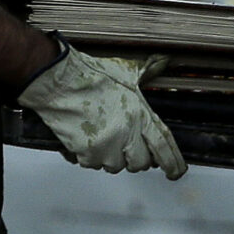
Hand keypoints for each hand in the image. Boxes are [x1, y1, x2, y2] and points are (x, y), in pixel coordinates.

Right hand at [18, 47, 187, 179]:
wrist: (58, 81)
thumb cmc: (88, 75)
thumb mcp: (125, 70)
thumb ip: (148, 68)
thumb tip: (163, 61)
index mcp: (139, 114)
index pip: (163, 146)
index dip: (173, 163)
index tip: (175, 172)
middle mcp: (126, 133)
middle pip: (141, 162)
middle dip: (136, 157)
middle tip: (127, 145)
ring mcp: (106, 145)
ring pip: (116, 166)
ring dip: (112, 157)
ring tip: (103, 137)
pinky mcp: (86, 153)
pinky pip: (93, 164)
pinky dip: (90, 156)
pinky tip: (86, 139)